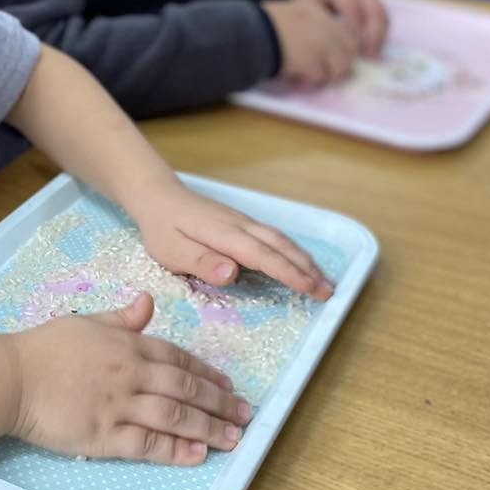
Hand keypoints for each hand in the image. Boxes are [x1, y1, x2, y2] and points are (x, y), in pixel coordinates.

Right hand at [8, 294, 249, 464]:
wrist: (11, 376)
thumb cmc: (45, 347)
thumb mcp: (87, 321)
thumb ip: (122, 318)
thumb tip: (148, 302)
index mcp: (128, 344)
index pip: (178, 359)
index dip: (207, 374)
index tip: (228, 386)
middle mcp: (130, 373)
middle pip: (185, 389)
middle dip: (219, 403)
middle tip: (244, 415)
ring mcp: (119, 405)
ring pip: (174, 416)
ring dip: (208, 428)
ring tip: (233, 439)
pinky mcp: (103, 435)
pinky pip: (147, 444)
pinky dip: (175, 450)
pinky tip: (197, 455)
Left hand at [131, 177, 332, 299]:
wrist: (159, 196)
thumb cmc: (162, 228)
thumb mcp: (171, 251)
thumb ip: (201, 262)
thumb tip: (232, 273)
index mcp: (225, 235)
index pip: (263, 256)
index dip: (288, 272)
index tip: (310, 288)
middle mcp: (241, 226)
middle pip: (281, 246)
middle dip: (308, 269)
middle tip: (330, 292)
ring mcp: (245, 223)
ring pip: (282, 240)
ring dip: (305, 260)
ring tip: (325, 282)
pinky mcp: (243, 224)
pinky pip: (275, 237)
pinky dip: (294, 251)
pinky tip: (302, 262)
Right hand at [261, 0, 357, 85]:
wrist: (250, 34)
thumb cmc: (261, 26)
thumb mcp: (289, 17)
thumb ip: (308, 27)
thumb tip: (323, 51)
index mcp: (317, 12)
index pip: (345, 33)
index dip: (341, 49)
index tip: (332, 59)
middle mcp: (325, 26)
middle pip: (349, 51)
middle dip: (339, 65)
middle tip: (322, 72)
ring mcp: (322, 44)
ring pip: (340, 66)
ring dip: (326, 75)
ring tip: (307, 75)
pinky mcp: (314, 61)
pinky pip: (321, 77)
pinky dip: (310, 81)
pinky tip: (297, 78)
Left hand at [288, 0, 387, 56]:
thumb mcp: (305, 0)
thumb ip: (315, 18)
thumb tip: (324, 44)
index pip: (352, 7)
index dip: (354, 30)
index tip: (350, 51)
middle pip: (375, 11)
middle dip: (373, 36)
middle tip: (368, 58)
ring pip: (382, 15)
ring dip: (380, 37)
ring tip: (372, 58)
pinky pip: (382, 16)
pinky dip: (379, 33)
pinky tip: (372, 49)